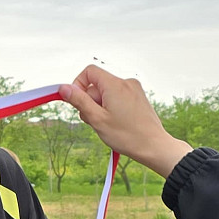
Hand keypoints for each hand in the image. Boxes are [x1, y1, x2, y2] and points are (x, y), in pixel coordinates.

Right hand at [61, 65, 191, 176]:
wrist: (154, 146)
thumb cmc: (127, 136)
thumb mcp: (97, 119)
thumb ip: (79, 101)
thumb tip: (63, 88)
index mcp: (115, 84)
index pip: (89, 72)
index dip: (78, 84)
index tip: (77, 102)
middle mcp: (126, 82)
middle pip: (97, 84)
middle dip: (90, 101)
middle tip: (94, 120)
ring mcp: (134, 89)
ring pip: (107, 92)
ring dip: (101, 106)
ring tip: (107, 124)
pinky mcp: (138, 97)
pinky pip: (118, 96)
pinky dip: (112, 107)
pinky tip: (116, 123)